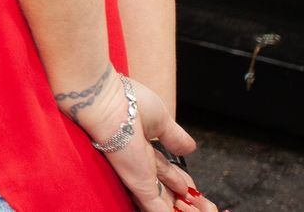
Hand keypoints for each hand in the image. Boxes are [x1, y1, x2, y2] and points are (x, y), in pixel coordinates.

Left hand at [70, 70, 216, 211]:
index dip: (179, 181)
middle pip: (164, 189)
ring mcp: (140, 177)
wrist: (107, 103)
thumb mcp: (160, 121)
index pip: (165, 171)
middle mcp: (140, 165)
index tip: (190, 190)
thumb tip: (189, 148)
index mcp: (143, 149)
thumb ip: (174, 137)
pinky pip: (157, 209)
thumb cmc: (128, 103)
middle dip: (181, 199)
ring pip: (162, 202)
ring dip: (178, 208)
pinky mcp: (140, 185)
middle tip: (196, 204)